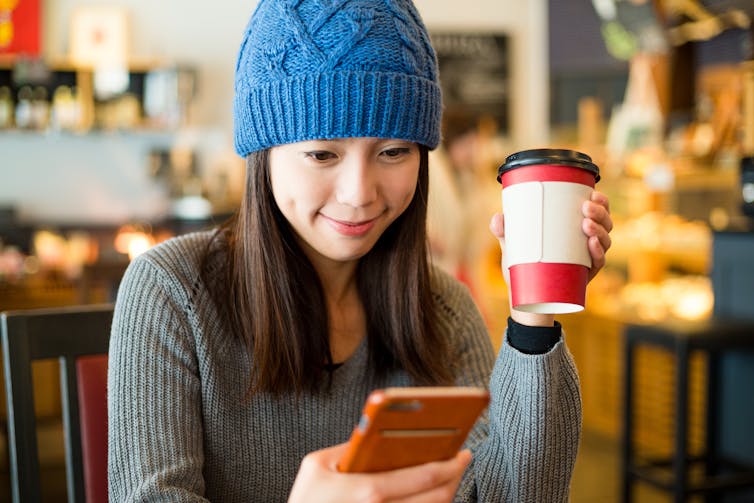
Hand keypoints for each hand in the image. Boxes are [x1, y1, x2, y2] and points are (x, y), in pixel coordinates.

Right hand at [288, 443, 471, 502]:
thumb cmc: (305, 501)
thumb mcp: (316, 466)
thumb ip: (349, 447)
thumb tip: (377, 431)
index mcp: (368, 491)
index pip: (422, 476)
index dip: (449, 464)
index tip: (462, 451)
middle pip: (436, 499)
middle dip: (455, 478)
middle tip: (462, 461)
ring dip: (448, 495)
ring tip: (451, 477)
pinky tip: (432, 495)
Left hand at [488, 190, 612, 326]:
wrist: (526, 300)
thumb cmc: (524, 267)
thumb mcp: (513, 247)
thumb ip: (504, 232)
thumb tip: (498, 217)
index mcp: (575, 230)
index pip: (596, 212)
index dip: (601, 202)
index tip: (593, 193)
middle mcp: (587, 244)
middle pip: (605, 223)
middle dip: (600, 212)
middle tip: (585, 208)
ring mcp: (587, 260)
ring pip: (605, 241)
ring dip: (600, 230)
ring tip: (586, 225)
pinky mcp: (585, 276)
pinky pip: (598, 264)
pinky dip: (597, 253)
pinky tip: (591, 244)